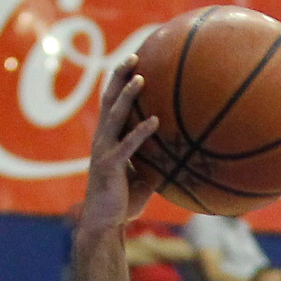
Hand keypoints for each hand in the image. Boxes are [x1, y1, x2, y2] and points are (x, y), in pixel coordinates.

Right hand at [81, 61, 159, 231]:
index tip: (133, 63)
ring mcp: (104, 151)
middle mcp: (102, 140)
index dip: (120, 82)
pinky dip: (141, 132)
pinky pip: (128, 146)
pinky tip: (156, 121)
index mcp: (108, 139)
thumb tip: (178, 156)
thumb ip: (153, 162)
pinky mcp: (110, 166)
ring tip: (140, 78)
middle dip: (119, 76)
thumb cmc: (124, 203)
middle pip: (109, 100)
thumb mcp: (142, 178)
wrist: (105, 224)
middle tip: (133, 56)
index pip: (112, 104)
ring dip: (127, 96)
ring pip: (114, 116)